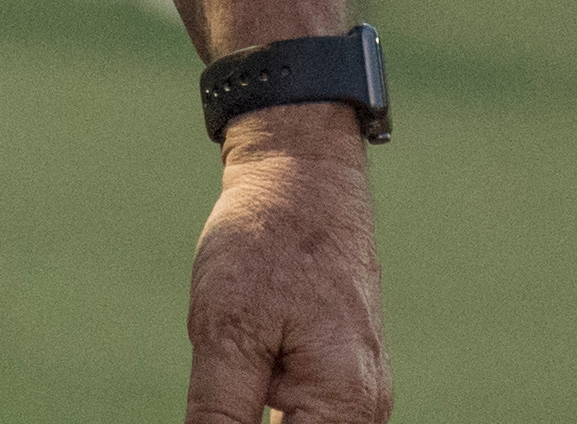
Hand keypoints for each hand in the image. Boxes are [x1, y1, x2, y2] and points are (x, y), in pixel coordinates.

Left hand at [184, 115, 387, 423]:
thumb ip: (219, 416)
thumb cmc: (267, 244)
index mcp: (342, 408)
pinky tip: (242, 379)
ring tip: (231, 363)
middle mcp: (364, 413)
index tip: (212, 408)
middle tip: (222, 374)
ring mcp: (360, 398)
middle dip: (247, 422)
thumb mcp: (226, 332)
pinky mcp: (344, 381)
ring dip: (256, 415)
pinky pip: (310, 418)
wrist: (304, 177)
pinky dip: (271, 412)